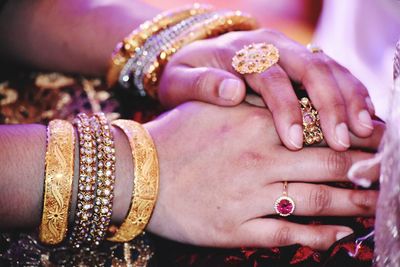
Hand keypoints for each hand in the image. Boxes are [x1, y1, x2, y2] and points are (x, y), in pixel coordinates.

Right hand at [144, 101, 383, 249]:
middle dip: (365, 172)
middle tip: (388, 178)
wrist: (137, 173)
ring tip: (376, 206)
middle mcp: (258, 161)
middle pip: (328, 165)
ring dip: (353, 205)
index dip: (355, 138)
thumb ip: (253, 106)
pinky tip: (337, 234)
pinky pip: (286, 233)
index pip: (320, 130)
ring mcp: (248, 197)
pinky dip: (316, 236)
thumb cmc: (175, 138)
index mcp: (254, 128)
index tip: (376, 145)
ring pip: (315, 201)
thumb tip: (289, 108)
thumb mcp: (213, 109)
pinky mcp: (235, 228)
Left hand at [158, 29, 374, 150]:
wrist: (194, 56)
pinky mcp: (300, 59)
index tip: (295, 143)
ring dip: (349, 97)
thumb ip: (201, 85)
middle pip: (310, 68)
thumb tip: (233, 91)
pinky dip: (351, 90)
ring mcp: (289, 49)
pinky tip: (363, 113)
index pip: (271, 78)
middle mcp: (271, 45)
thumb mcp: (181, 81)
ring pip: (329, 66)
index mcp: (241, 52)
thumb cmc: (186, 75)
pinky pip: (333, 70)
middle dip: (330, 105)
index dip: (286, 110)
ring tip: (364, 130)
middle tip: (342, 142)